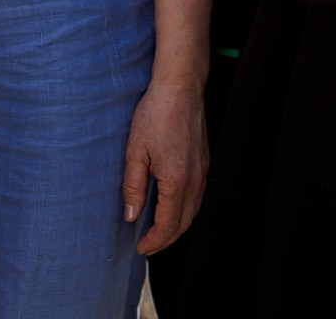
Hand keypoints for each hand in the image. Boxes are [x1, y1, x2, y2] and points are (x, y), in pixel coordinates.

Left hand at [123, 72, 207, 255]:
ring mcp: (203, 171)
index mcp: (177, 180)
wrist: (180, 88)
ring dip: (177, 226)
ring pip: (193, 210)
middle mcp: (195, 180)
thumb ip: (133, 187)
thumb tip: (131, 215)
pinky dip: (184, 209)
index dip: (155, 240)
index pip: (168, 224)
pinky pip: (197, 196)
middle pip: (184, 222)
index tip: (141, 247)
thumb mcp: (135, 151)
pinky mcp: (204, 162)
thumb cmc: (155, 114)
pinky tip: (171, 206)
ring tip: (158, 231)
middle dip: (166, 238)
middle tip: (147, 245)